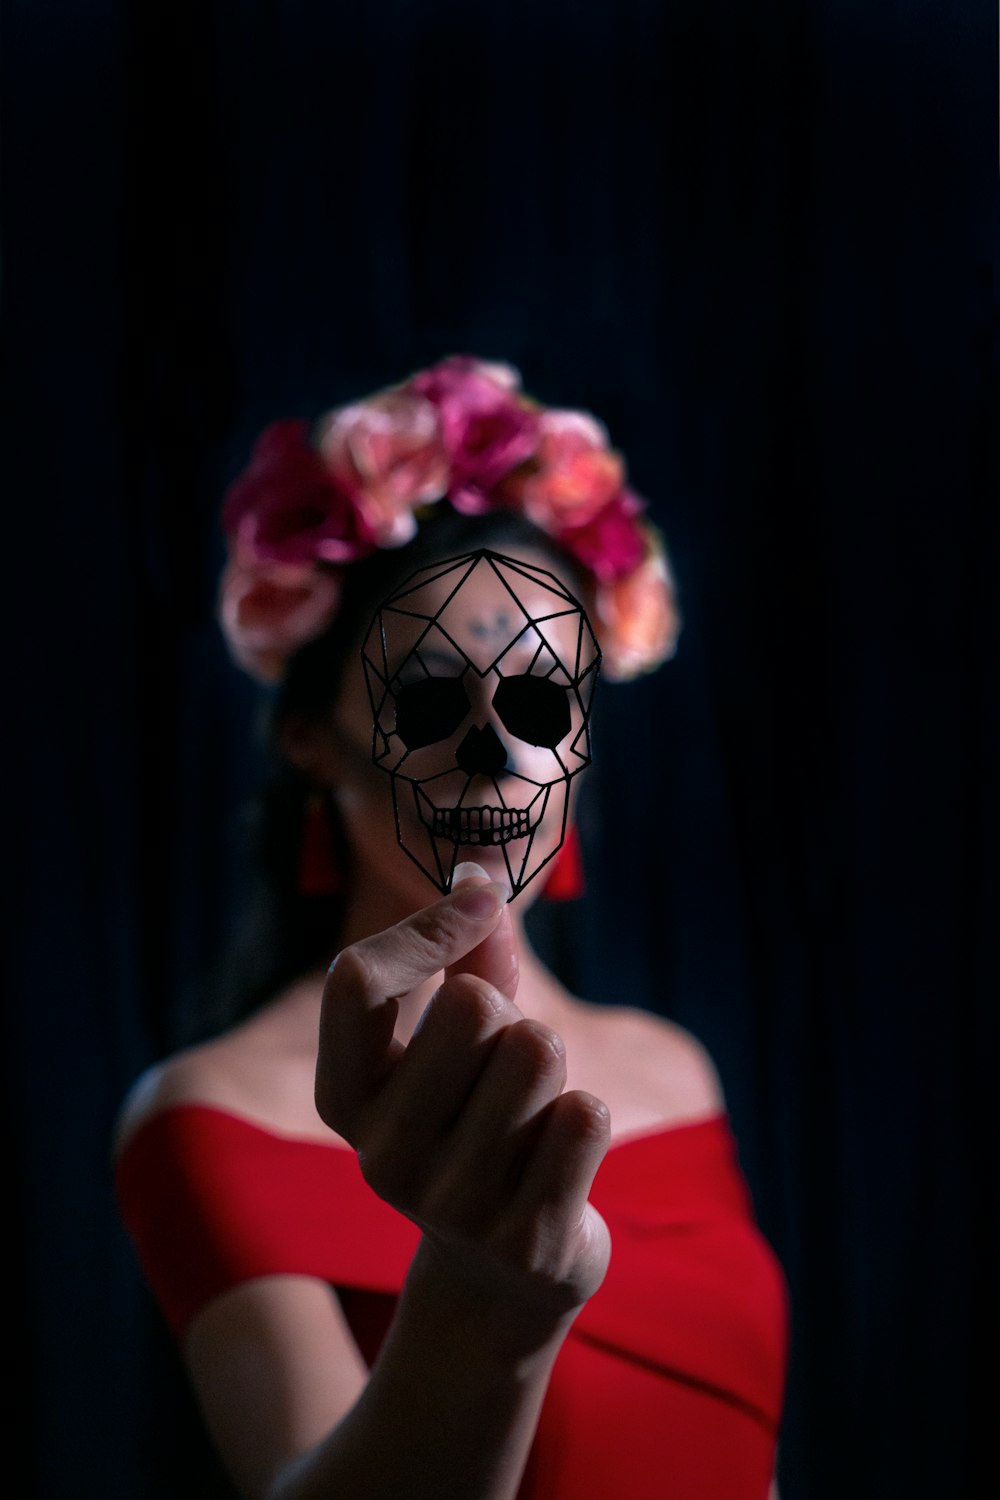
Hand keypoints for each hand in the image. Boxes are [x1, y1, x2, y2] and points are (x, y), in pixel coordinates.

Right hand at [315, 865, 611, 1332]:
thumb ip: (469, 958)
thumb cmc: (475, 1122)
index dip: (426, 928)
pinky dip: (586, 1119)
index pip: (357, 977)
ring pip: (536, 1051)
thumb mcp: (455, 1045)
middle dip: (511, 1014)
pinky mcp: (523, 1240)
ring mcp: (448, 1206)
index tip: (476, 911)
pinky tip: (560, 1160)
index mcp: (344, 1096)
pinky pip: (584, 1117)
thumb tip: (478, 872)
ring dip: (552, 1068)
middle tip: (506, 1067)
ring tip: (531, 1116)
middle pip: (471, 1005)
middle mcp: (379, 1155)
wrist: (501, 1278)